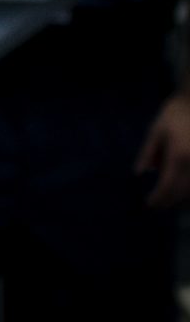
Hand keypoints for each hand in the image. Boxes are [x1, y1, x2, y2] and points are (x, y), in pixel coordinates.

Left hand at [135, 93, 189, 208]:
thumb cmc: (175, 115)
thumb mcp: (156, 131)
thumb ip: (148, 154)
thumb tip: (139, 173)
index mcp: (179, 156)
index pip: (167, 186)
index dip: (158, 199)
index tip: (148, 205)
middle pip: (182, 194)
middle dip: (168, 202)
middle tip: (156, 206)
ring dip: (180, 199)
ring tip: (166, 200)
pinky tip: (180, 190)